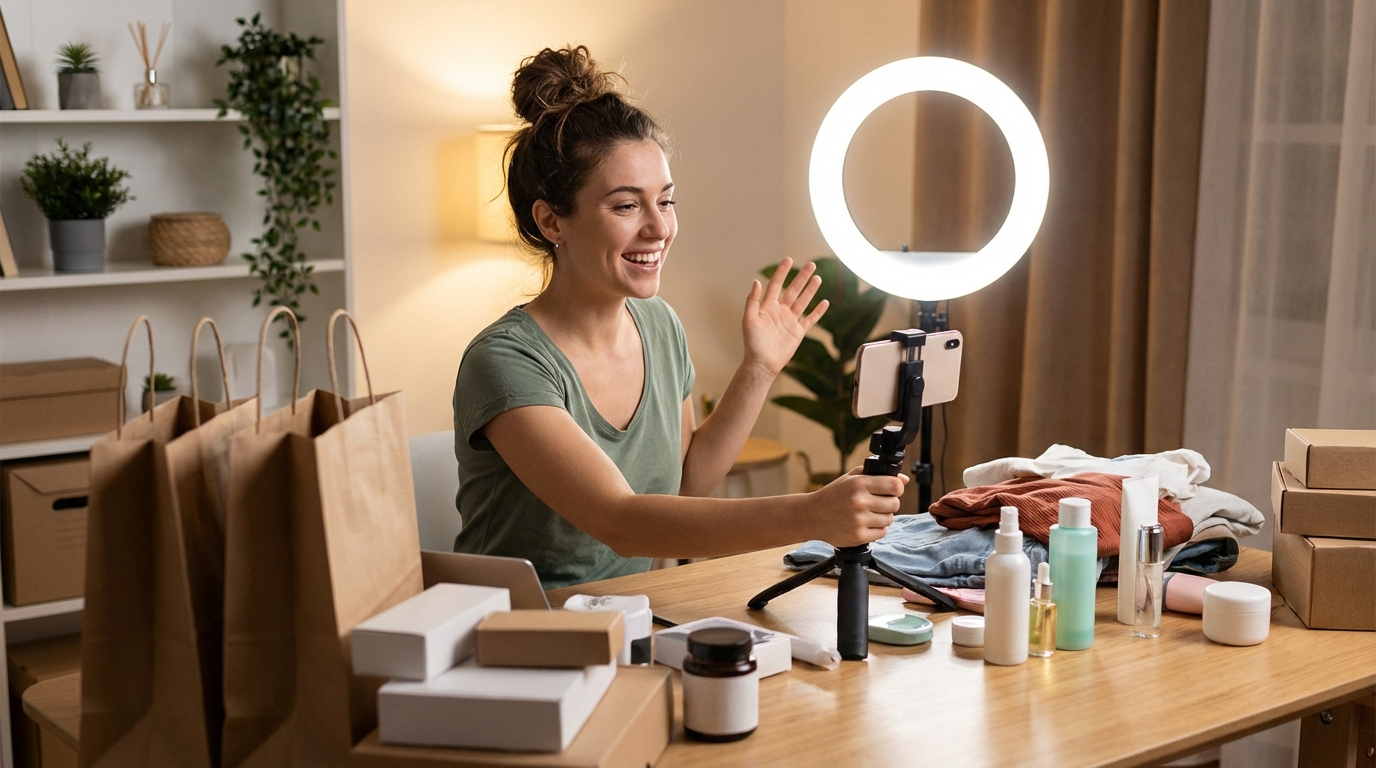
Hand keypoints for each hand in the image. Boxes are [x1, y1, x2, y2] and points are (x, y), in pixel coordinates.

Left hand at [742, 258, 827, 376]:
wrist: (762, 363)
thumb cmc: (752, 342)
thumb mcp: (749, 319)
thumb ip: (753, 300)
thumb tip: (756, 281)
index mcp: (767, 307)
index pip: (776, 285)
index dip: (782, 272)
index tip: (789, 259)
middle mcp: (780, 311)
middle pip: (793, 290)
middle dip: (801, 277)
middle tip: (811, 264)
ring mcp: (790, 321)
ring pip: (803, 302)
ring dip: (810, 290)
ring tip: (818, 278)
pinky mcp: (798, 332)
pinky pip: (810, 319)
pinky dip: (818, 311)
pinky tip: (824, 302)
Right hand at [803, 467, 906, 546]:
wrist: (811, 516)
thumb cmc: (832, 496)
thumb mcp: (850, 478)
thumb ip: (877, 474)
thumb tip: (904, 479)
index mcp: (859, 483)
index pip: (895, 485)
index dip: (896, 488)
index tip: (891, 491)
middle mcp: (860, 501)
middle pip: (895, 504)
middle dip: (889, 503)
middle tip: (876, 504)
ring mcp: (859, 520)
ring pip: (889, 519)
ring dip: (883, 517)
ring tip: (868, 514)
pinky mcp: (858, 536)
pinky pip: (882, 532)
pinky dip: (877, 529)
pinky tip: (865, 524)